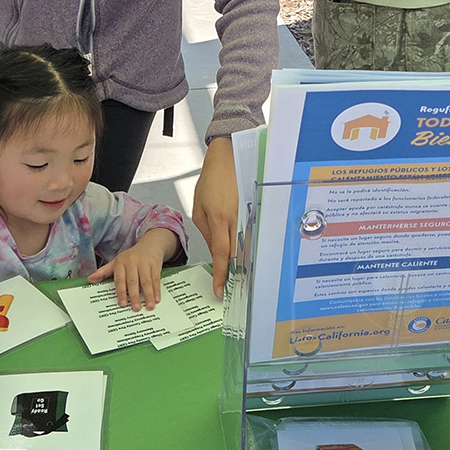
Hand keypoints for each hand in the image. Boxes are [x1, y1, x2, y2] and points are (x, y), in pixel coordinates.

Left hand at [88, 228, 177, 310]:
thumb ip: (104, 271)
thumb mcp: (116, 262)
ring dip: (148, 295)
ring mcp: (145, 262)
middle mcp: (132, 262)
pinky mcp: (155, 264)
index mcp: (121, 263)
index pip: (120, 279)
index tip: (122, 304)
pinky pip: (156, 279)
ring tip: (149, 307)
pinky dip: (156, 290)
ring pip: (146, 281)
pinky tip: (157, 299)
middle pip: (133, 281)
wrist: (150, 244)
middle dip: (134, 296)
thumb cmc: (131, 257)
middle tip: (136, 309)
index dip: (121, 292)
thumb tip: (90, 279)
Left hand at [191, 137, 238, 298]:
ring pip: (242, 247)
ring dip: (237, 262)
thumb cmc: (211, 181)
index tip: (219, 290)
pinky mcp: (250, 214)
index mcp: (219, 219)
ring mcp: (245, 217)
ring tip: (233, 277)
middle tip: (227, 289)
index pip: (221, 253)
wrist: (228, 160)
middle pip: (235, 254)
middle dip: (230, 273)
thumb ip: (207, 232)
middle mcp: (235, 220)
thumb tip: (214, 252)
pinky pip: (246, 236)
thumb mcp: (199, 208)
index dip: (220, 274)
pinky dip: (242, 247)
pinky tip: (240, 256)